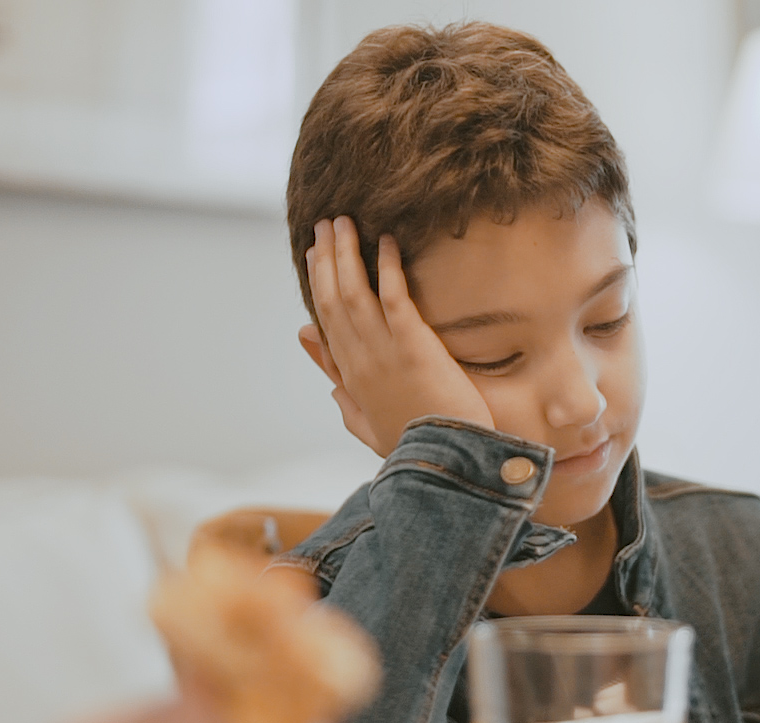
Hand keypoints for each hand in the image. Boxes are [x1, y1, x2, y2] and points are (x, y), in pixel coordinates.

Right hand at [298, 216, 494, 454]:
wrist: (446, 465)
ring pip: (354, 292)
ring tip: (344, 220)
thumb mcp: (369, 430)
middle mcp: (360, 361)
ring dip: (347, 252)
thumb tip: (330, 386)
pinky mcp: (413, 346)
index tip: (313, 257)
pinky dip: (387, 266)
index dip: (317, 285)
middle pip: (333, 299)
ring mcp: (384, 352)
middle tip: (324, 225)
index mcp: (351, 378)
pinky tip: (385, 241)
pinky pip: (393, 297)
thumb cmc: (416, 449)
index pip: (326, 322)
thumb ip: (347, 404)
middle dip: (326, 259)